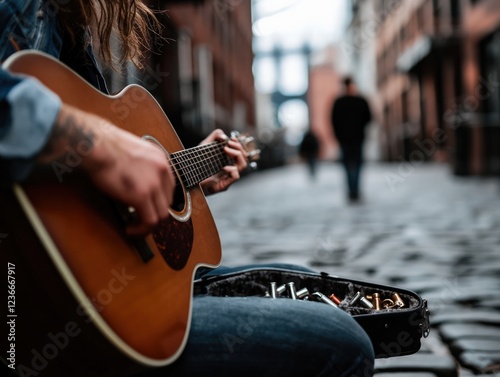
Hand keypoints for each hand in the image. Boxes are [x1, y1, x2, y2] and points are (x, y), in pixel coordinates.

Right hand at [40, 104, 174, 235]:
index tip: (148, 206)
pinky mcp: (142, 195)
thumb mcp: (132, 151)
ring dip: (148, 224)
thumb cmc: (103, 145)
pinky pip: (149, 221)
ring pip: (161, 214)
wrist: (94, 145)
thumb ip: (140, 166)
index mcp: (160, 158)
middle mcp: (162, 170)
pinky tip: (130, 228)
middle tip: (140, 219)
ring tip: (134, 226)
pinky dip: (141, 229)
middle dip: (154, 213)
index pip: (169, 187)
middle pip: (166, 201)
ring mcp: (154, 183)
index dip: (158, 200)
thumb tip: (136, 181)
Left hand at [199, 129, 247, 194]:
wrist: (185, 177)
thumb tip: (224, 136)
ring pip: (243, 166)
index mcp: (226, 162)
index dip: (239, 145)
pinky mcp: (223, 186)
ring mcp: (227, 179)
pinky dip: (232, 169)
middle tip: (228, 144)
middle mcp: (228, 170)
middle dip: (239, 148)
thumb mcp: (204, 147)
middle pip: (244, 158)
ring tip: (226, 150)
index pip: (240, 154)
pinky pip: (236, 176)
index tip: (232, 139)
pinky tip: (223, 167)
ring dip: (237, 155)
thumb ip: (214, 138)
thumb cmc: (195, 164)